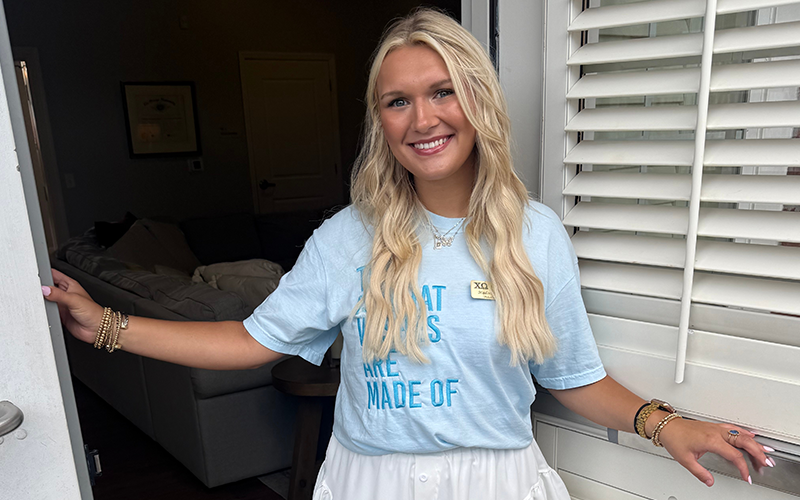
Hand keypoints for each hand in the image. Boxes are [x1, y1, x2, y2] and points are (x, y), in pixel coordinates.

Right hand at [42, 268, 103, 343]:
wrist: (96, 329)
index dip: (45, 273)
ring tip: (35, 300)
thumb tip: (45, 290)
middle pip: (48, 287)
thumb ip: (59, 294)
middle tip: (31, 289)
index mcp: (70, 285)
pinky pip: (48, 311)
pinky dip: (43, 311)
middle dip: (40, 287)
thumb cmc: (93, 312)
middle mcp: (65, 294)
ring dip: (41, 300)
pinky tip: (40, 311)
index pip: (55, 275)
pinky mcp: (59, 315)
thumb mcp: (74, 300)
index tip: (35, 275)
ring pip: (47, 299)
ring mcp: (62, 304)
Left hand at [657, 417, 774, 486]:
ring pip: (741, 433)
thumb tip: (710, 482)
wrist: (666, 426)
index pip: (735, 455)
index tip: (746, 477)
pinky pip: (733, 428)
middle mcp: (716, 432)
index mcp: (711, 440)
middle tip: (766, 463)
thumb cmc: (674, 439)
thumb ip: (700, 472)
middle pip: (743, 441)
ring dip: (755, 442)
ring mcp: (716, 428)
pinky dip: (745, 432)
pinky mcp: (714, 426)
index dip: (743, 468)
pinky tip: (751, 435)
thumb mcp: (685, 460)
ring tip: (766, 451)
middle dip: (758, 452)